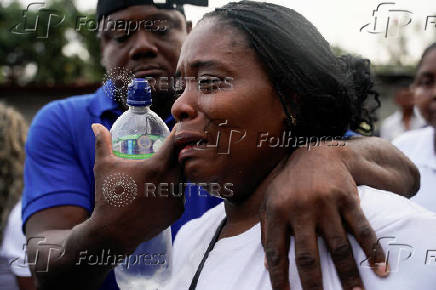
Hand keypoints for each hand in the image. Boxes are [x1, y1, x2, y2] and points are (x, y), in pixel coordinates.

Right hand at [90, 123, 183, 252]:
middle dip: (179, 152)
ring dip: (178, 171)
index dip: (178, 133)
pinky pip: (180, 194)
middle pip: (183, 159)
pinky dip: (174, 189)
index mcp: (157, 167)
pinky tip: (163, 188)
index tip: (179, 126)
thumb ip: (102, 143)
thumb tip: (96, 126)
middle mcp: (171, 181)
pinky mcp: (178, 211)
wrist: (113, 232)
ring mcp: (177, 198)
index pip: (175, 142)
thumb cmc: (108, 196)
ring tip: (167, 168)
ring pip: (184, 177)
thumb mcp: (104, 167)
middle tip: (173, 148)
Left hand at [259, 145, 387, 289]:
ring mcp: (325, 203)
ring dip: (348, 274)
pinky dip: (373, 250)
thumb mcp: (270, 202)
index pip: (276, 252)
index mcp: (277, 211)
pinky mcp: (347, 199)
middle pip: (307, 255)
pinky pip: (362, 229)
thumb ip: (266, 231)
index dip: (279, 278)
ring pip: (338, 246)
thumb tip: (268, 265)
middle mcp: (300, 209)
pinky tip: (380, 268)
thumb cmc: (289, 184)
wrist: (317, 153)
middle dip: (313, 284)